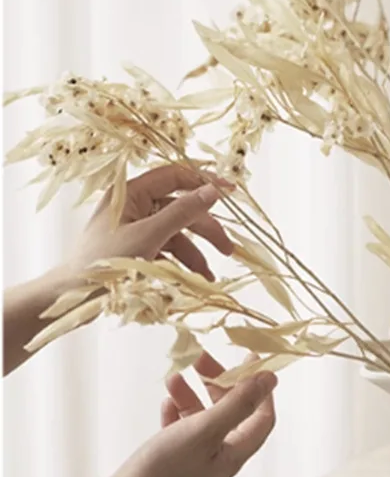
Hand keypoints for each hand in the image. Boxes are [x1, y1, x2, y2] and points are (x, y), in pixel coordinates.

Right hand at [4, 353, 276, 476]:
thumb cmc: (166, 469)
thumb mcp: (205, 429)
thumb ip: (239, 403)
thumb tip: (270, 379)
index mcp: (234, 453)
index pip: (262, 416)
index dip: (260, 388)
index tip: (248, 360)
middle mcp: (219, 458)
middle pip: (231, 413)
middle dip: (218, 383)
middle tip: (200, 360)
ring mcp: (195, 462)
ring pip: (203, 419)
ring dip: (192, 395)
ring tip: (173, 378)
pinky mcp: (173, 463)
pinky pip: (182, 430)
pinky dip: (176, 412)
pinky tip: (166, 402)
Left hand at [65, 165, 234, 282]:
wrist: (70, 299)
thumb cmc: (104, 264)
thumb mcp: (150, 235)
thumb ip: (183, 211)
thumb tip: (213, 190)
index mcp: (130, 193)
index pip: (175, 176)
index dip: (204, 183)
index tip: (232, 192)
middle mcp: (133, 206)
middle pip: (180, 208)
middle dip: (205, 230)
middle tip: (227, 248)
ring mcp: (134, 228)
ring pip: (176, 232)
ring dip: (195, 253)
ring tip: (209, 276)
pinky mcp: (134, 248)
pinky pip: (165, 249)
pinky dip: (180, 263)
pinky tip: (194, 280)